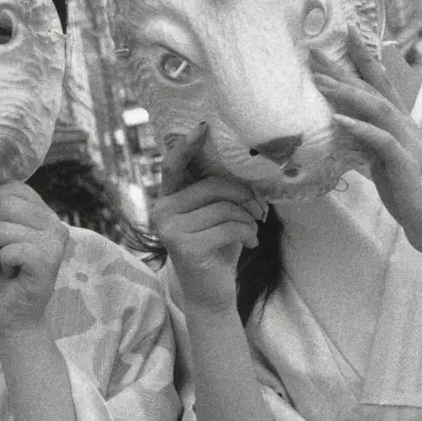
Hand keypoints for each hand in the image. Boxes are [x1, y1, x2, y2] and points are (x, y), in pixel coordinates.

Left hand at [0, 183, 68, 337]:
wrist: (13, 317)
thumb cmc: (2, 278)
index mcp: (44, 214)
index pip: (12, 187)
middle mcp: (55, 224)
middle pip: (5, 203)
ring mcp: (54, 243)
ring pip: (1, 227)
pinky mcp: (48, 262)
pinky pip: (8, 250)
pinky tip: (6, 275)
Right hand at [152, 123, 263, 311]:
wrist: (211, 293)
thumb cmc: (217, 248)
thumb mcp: (216, 215)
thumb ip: (216, 191)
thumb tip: (240, 162)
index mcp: (168, 199)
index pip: (173, 166)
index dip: (187, 146)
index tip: (203, 128)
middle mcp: (161, 211)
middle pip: (212, 185)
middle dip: (244, 196)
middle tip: (259, 210)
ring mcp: (170, 228)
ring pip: (224, 207)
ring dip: (249, 219)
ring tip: (253, 230)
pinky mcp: (184, 246)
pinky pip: (229, 226)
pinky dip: (249, 234)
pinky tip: (251, 244)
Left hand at [312, 27, 421, 255]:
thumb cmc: (407, 192)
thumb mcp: (380, 160)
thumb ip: (366, 140)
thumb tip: (343, 125)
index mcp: (401, 123)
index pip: (381, 83)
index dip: (364, 57)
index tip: (344, 33)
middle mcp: (406, 126)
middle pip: (375, 88)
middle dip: (346, 66)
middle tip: (316, 50)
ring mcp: (408, 143)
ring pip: (378, 108)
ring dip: (348, 93)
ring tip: (320, 81)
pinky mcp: (406, 163)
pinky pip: (381, 140)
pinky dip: (359, 127)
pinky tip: (338, 119)